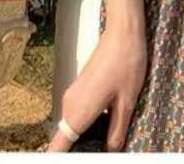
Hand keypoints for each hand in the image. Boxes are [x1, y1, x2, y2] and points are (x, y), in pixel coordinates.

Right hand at [45, 26, 147, 151]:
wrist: (123, 32)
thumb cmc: (127, 62)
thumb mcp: (127, 102)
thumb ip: (116, 131)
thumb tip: (111, 151)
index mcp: (78, 112)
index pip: (56, 148)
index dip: (62, 159)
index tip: (79, 158)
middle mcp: (70, 104)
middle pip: (65, 139)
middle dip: (79, 149)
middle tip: (99, 151)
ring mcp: (73, 94)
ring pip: (72, 126)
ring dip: (84, 136)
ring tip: (107, 140)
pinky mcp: (79, 88)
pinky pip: (77, 114)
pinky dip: (87, 123)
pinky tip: (108, 122)